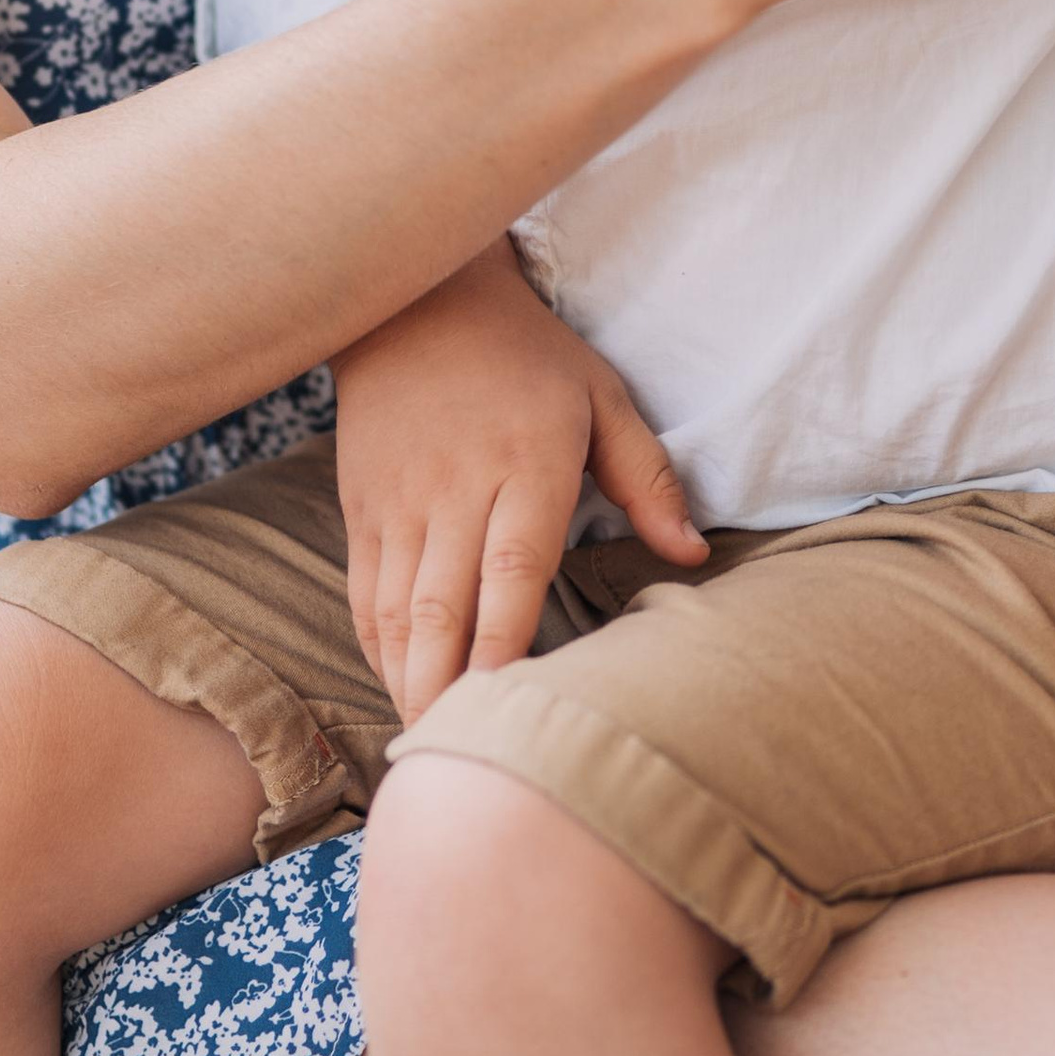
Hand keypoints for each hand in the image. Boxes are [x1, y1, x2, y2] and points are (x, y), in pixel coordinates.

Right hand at [331, 241, 705, 724]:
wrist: (418, 299)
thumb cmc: (527, 355)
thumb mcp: (601, 396)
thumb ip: (647, 478)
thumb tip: (691, 555)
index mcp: (526, 465)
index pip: (512, 572)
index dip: (505, 647)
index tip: (510, 709)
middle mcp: (456, 489)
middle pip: (444, 608)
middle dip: (448, 690)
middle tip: (462, 757)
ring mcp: (401, 501)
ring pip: (396, 610)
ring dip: (409, 681)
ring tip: (430, 741)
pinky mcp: (363, 505)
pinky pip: (365, 591)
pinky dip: (379, 646)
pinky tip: (399, 685)